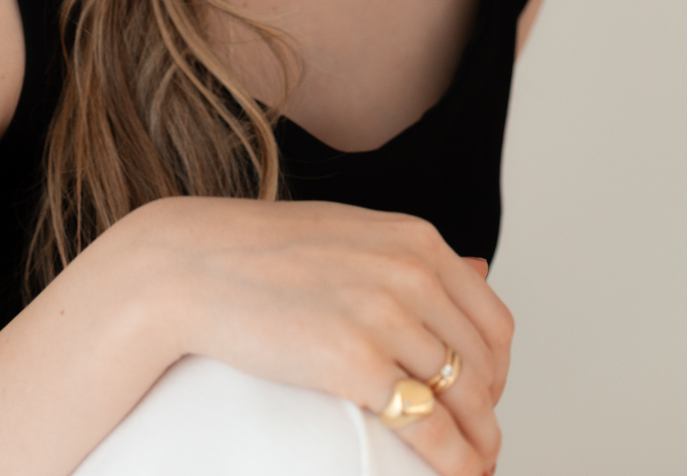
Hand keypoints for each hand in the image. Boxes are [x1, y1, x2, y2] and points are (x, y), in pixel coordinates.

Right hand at [136, 197, 512, 475]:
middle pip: (484, 365)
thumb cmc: (262, 254)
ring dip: (479, 447)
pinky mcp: (354, 361)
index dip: (496, 372)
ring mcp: (384, 314)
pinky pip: (430, 427)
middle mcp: (410, 271)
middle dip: (486, 415)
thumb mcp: (350, 233)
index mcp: (414, 239)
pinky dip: (454, 462)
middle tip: (472, 447)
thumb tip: (481, 264)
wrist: (190, 266)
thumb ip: (412, 253)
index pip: (493, 320)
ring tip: (469, 470)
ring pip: (467, 399)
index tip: (479, 402)